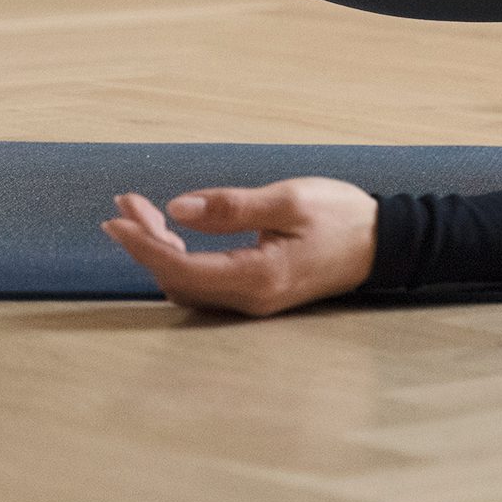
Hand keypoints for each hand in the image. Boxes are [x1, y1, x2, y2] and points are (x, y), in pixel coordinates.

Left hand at [100, 177, 378, 316]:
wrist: (384, 243)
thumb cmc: (344, 218)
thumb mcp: (290, 200)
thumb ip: (232, 207)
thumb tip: (178, 209)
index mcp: (258, 277)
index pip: (182, 267)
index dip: (144, 244)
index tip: (117, 218)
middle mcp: (250, 299)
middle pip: (177, 279)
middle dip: (145, 242)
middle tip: (127, 204)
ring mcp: (254, 301)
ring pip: (188, 283)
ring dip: (160, 249)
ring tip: (143, 212)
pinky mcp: (258, 293)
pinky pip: (204, 282)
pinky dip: (181, 257)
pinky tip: (175, 232)